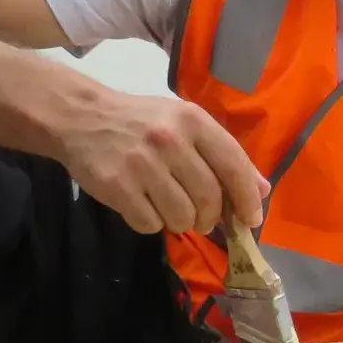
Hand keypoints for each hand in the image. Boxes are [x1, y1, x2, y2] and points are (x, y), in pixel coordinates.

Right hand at [58, 88, 266, 235]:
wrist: (81, 117)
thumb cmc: (141, 122)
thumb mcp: (185, 123)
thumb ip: (223, 154)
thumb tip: (261, 190)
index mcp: (192, 120)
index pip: (233, 166)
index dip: (247, 198)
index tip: (251, 219)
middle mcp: (170, 140)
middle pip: (209, 198)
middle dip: (211, 218)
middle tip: (202, 219)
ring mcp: (142, 165)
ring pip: (182, 217)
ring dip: (181, 223)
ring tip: (169, 208)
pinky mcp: (117, 187)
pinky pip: (150, 224)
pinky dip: (152, 223)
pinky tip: (144, 206)